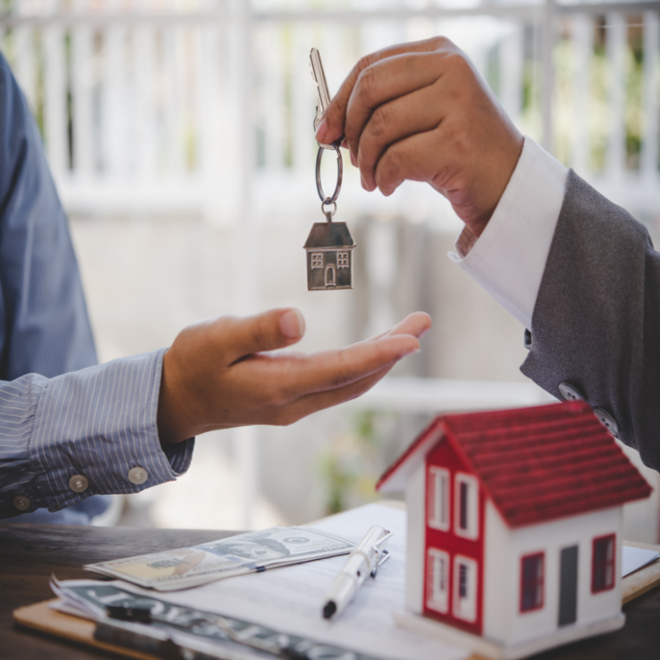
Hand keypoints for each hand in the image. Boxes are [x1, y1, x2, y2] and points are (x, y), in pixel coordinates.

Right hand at [157, 308, 430, 443]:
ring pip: (350, 384)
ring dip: (382, 359)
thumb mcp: (215, 339)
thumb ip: (256, 329)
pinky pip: (338, 385)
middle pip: (356, 380)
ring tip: (408, 332)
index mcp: (277, 387)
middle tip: (422, 322)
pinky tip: (373, 350)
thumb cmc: (192, 364)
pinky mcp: (292, 400)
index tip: (411, 338)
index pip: (340, 370)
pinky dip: (362, 366)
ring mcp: (295, 406)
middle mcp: (293, 403)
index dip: (378, 354)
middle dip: (393, 353)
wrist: (177, 400)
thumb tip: (299, 321)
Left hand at [316, 37, 522, 237]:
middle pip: (370, 90)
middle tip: (355, 159)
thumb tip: (330, 124)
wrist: (505, 181)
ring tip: (373, 178)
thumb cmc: (456, 148)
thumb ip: (384, 107)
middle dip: (351, 131)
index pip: (370, 66)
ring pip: (380, 127)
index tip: (325, 130)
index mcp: (439, 53)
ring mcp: (457, 104)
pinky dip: (383, 178)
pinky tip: (389, 186)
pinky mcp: (456, 143)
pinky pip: (396, 159)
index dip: (339, 101)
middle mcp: (451, 69)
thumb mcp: (422, 114)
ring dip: (367, 162)